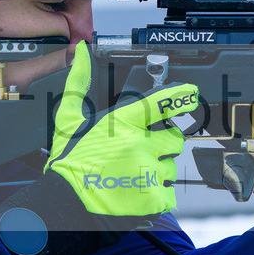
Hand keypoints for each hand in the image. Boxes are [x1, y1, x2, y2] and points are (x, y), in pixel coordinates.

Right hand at [44, 41, 197, 215]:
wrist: (63, 202)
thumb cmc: (69, 161)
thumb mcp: (68, 118)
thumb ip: (78, 81)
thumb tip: (80, 51)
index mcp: (121, 123)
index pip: (159, 103)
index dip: (179, 96)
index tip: (190, 92)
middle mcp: (138, 145)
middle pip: (174, 139)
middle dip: (162, 145)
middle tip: (139, 154)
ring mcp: (147, 171)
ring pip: (171, 167)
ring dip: (157, 172)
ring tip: (131, 175)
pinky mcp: (152, 197)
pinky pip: (169, 193)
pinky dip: (156, 195)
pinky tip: (135, 192)